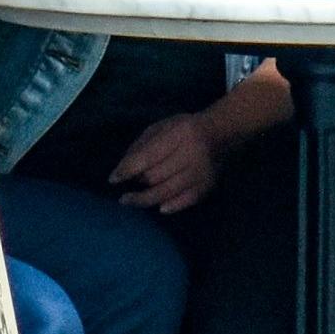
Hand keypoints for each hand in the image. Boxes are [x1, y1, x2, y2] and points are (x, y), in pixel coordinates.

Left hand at [107, 110, 228, 213]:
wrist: (221, 134)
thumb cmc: (185, 128)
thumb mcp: (162, 126)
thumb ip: (142, 145)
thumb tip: (124, 168)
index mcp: (180, 134)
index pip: (148, 156)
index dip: (128, 169)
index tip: (113, 179)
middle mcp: (192, 154)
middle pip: (156, 176)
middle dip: (137, 184)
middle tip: (126, 189)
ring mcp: (202, 172)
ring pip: (168, 191)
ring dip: (145, 199)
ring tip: (130, 201)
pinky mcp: (208, 186)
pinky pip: (186, 201)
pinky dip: (171, 206)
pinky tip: (159, 207)